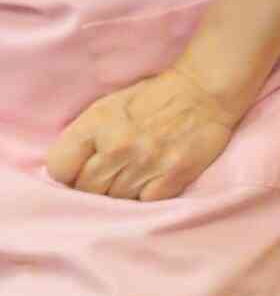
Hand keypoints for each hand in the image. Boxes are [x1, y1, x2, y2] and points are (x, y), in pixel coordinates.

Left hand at [45, 65, 237, 200]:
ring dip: (122, 191)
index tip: (80, 169)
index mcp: (96, 123)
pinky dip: (146, 195)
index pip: (60, 168)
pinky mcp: (172, 177)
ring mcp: (146, 163)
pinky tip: (152, 180)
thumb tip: (71, 170)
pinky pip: (145, 202)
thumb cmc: (153, 99)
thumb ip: (86, 137)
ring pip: (116, 199)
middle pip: (87, 189)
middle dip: (96, 185)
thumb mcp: (108, 107)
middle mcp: (117, 145)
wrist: (203, 93)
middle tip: (112, 173)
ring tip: (135, 173)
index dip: (68, 172)